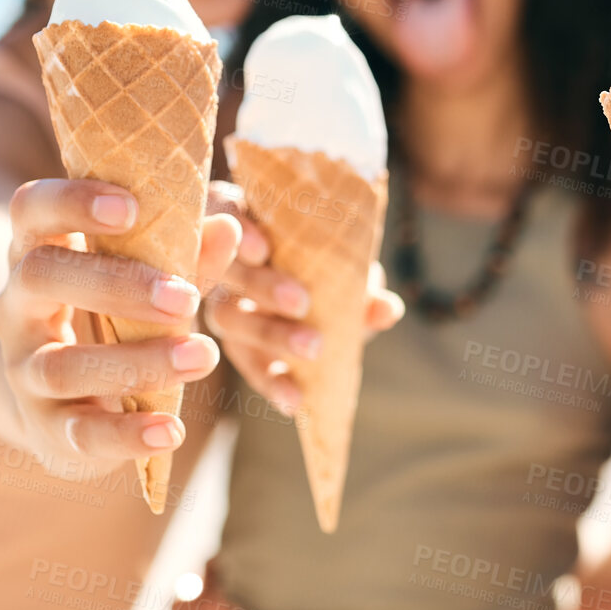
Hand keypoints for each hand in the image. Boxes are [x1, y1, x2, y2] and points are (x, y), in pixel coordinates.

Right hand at [0, 178, 240, 467]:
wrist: (59, 399)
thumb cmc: (115, 315)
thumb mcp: (145, 278)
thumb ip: (184, 255)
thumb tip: (229, 225)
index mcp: (39, 251)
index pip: (31, 210)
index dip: (71, 200)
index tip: (129, 206)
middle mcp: (16, 307)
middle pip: (41, 277)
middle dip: (116, 284)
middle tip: (185, 299)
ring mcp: (23, 370)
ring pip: (61, 366)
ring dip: (137, 362)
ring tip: (203, 356)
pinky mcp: (44, 427)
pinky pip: (78, 433)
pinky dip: (127, 434)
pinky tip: (172, 430)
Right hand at [202, 180, 403, 415]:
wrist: (323, 295)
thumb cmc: (329, 261)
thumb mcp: (346, 267)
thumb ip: (360, 284)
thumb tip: (386, 309)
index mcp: (246, 218)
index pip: (223, 209)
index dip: (234, 225)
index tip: (262, 248)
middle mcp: (223, 260)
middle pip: (226, 271)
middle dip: (262, 287)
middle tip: (301, 302)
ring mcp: (223, 303)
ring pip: (228, 318)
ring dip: (271, 335)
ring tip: (311, 350)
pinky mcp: (237, 347)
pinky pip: (248, 365)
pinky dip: (273, 381)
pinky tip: (294, 400)